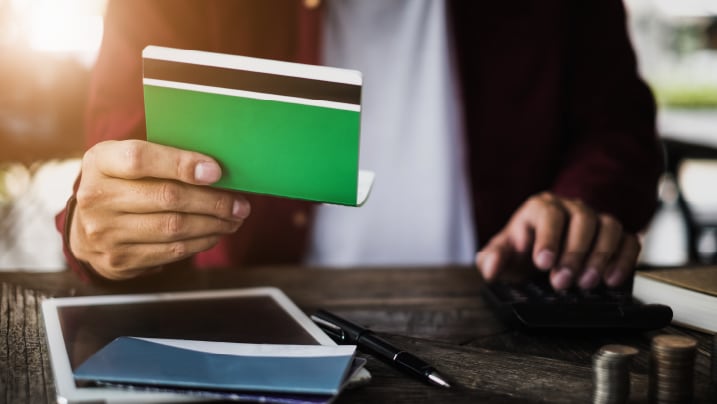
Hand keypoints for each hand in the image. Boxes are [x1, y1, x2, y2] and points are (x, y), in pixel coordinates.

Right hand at [69, 140, 250, 279]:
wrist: (86, 225)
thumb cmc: (121, 183)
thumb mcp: (128, 160)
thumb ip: (164, 159)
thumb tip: (216, 170)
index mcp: (100, 162)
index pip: (140, 159)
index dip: (181, 165)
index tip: (216, 172)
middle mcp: (96, 197)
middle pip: (167, 197)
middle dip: (212, 201)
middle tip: (240, 203)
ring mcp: (105, 232)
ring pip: (173, 228)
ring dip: (213, 224)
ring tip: (234, 219)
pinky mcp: (119, 260)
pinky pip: (171, 251)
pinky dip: (200, 242)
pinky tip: (216, 233)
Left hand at [475, 192, 639, 289]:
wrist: (543, 252)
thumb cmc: (523, 250)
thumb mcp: (503, 253)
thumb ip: (492, 258)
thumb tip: (490, 267)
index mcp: (541, 208)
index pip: (548, 214)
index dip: (548, 238)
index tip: (543, 263)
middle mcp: (572, 208)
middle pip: (582, 220)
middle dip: (573, 253)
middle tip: (562, 282)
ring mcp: (596, 220)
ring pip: (608, 227)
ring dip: (600, 257)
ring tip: (587, 284)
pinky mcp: (616, 236)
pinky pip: (629, 240)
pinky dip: (624, 259)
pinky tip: (612, 281)